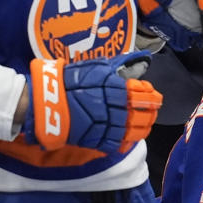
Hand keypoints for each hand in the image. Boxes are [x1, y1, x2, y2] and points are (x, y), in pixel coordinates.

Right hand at [22, 51, 161, 153]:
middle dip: (150, 112)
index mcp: (118, 89)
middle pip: (142, 114)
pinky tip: (130, 138)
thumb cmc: (71, 80)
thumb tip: (141, 59)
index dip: (152, 96)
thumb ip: (120, 65)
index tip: (154, 96)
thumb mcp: (97, 66)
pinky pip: (117, 143)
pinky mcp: (96, 139)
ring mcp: (107, 125)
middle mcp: (116, 108)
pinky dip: (126, 141)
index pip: (144, 95)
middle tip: (153, 111)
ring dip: (143, 127)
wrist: (47, 102)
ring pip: (133, 130)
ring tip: (146, 124)